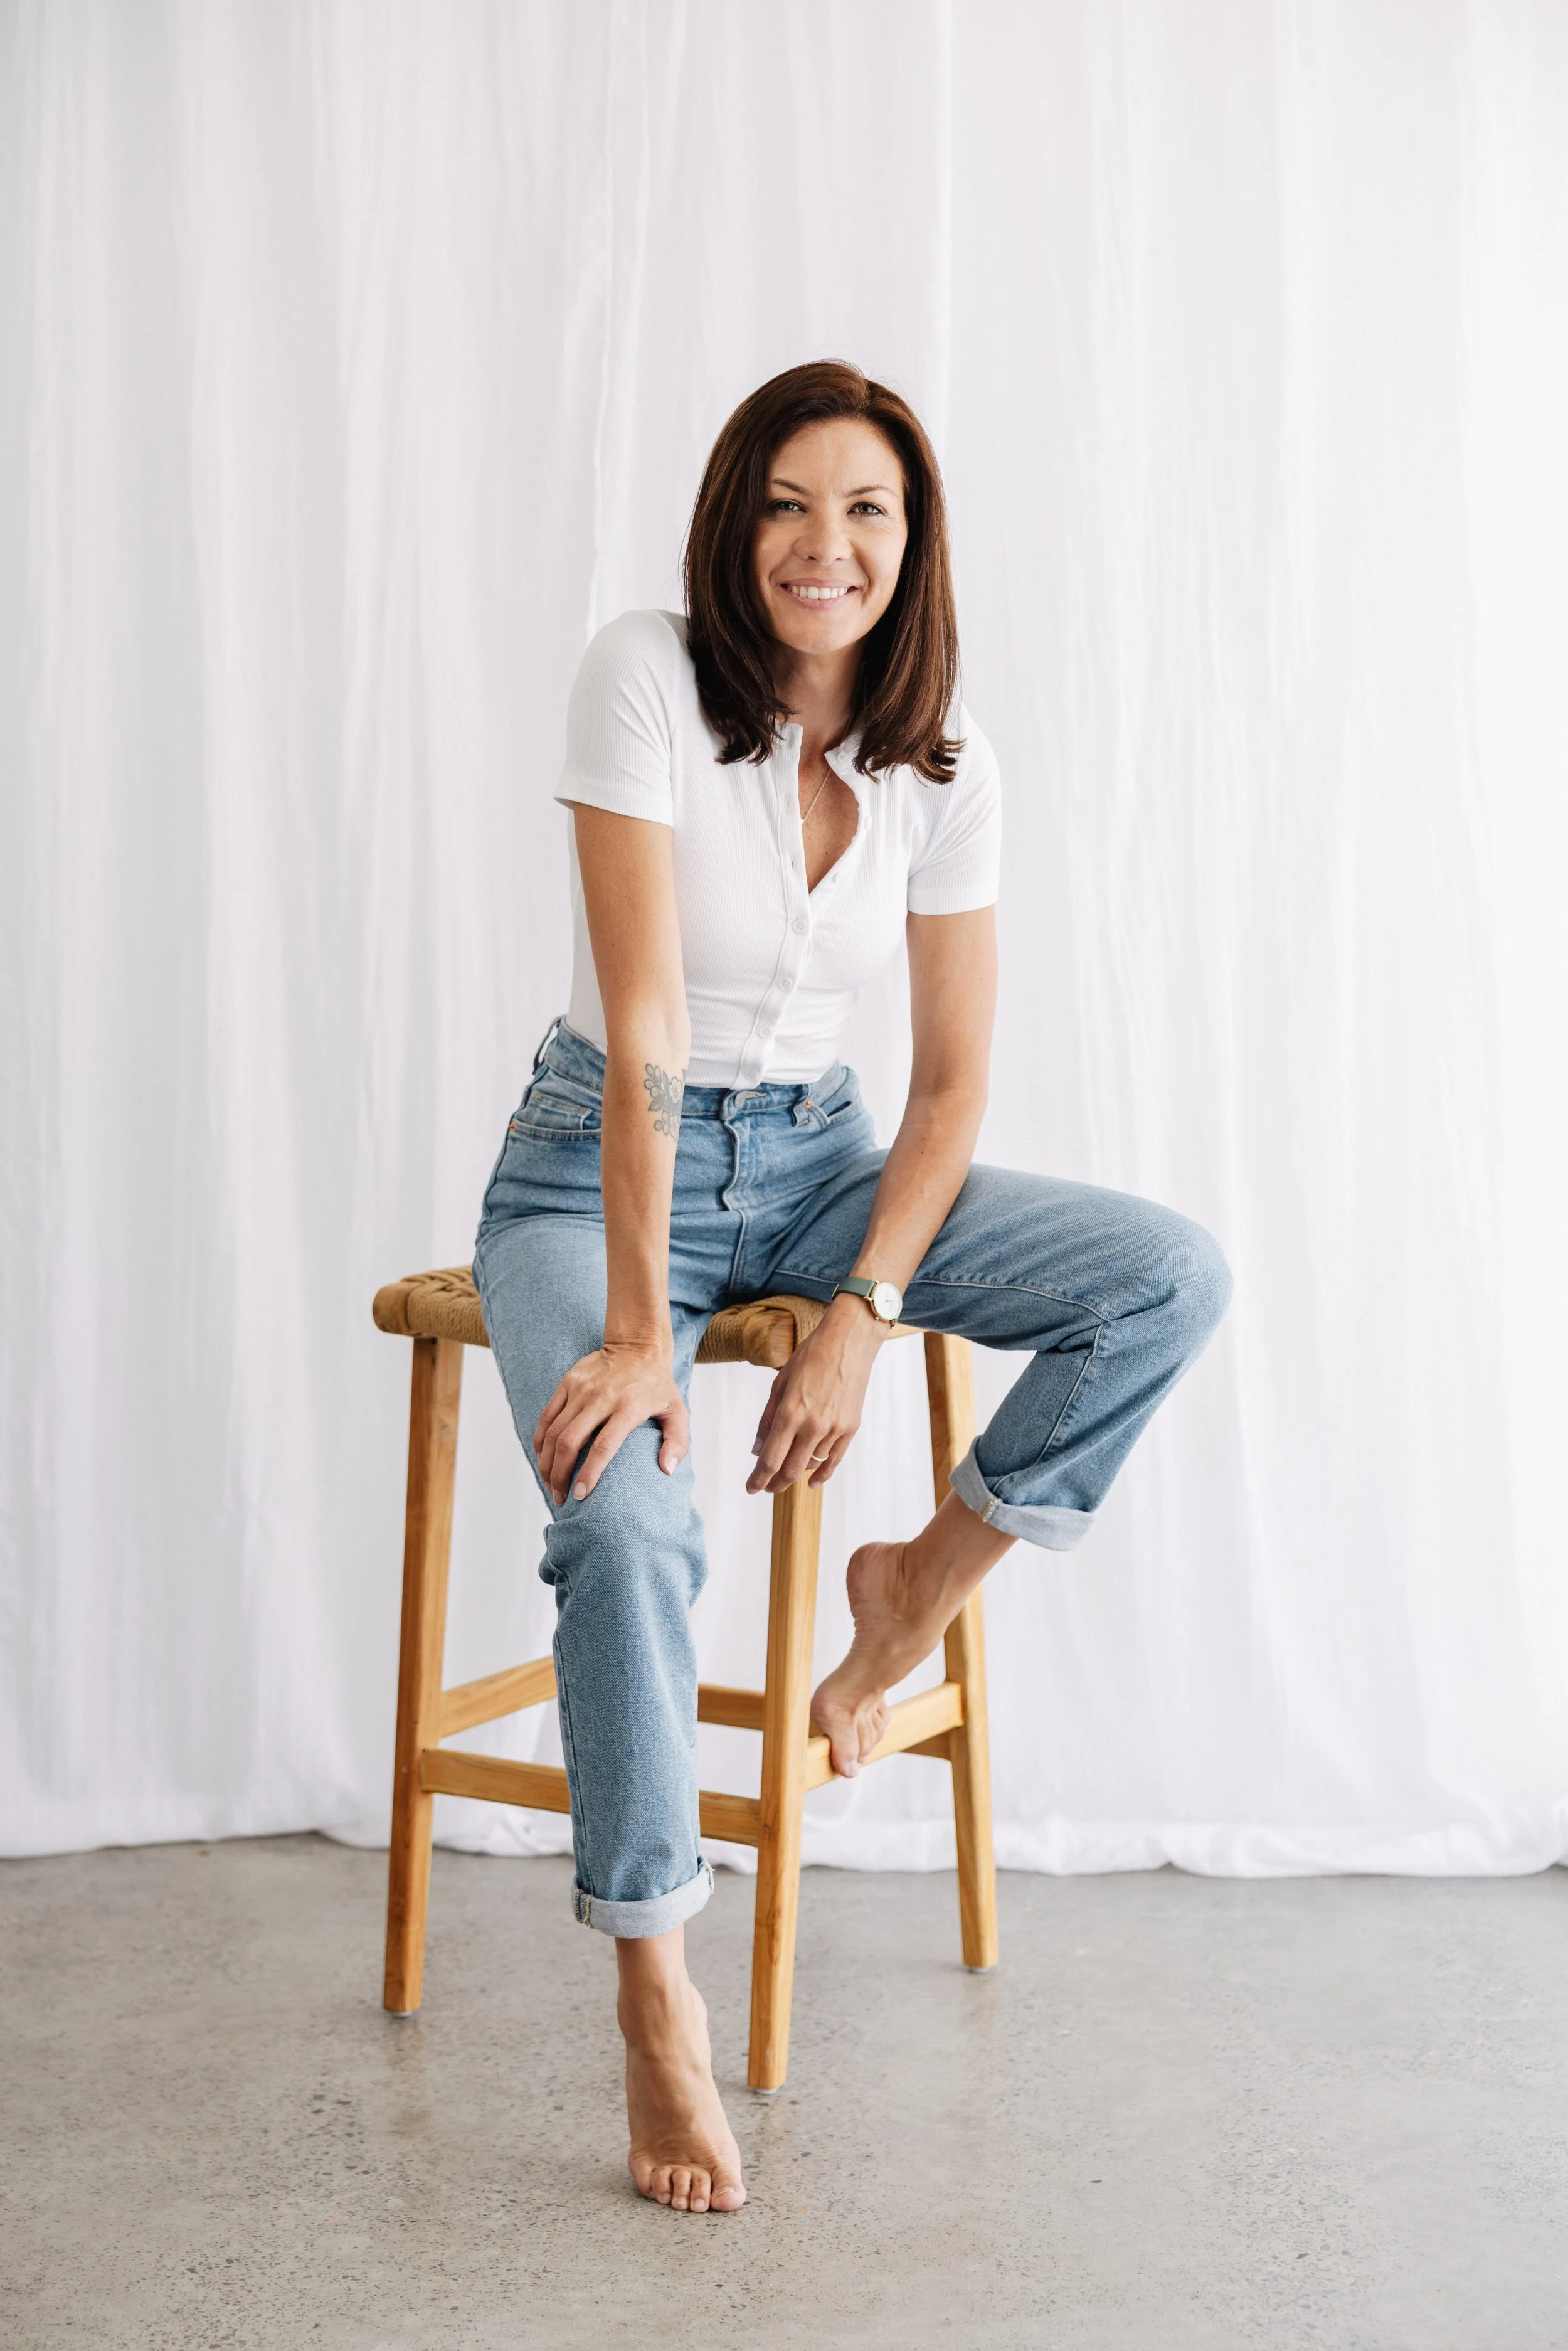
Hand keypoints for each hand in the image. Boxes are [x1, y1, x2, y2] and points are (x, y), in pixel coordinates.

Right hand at [533, 1339, 688, 1504]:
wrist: (638, 1345)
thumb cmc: (658, 1384)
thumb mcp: (678, 1411)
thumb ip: (678, 1442)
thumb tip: (666, 1470)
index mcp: (628, 1408)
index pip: (603, 1446)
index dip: (589, 1473)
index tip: (580, 1495)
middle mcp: (601, 1398)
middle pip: (570, 1442)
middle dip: (560, 1474)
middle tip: (560, 1497)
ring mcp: (581, 1389)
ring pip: (554, 1432)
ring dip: (547, 1462)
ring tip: (549, 1484)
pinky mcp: (568, 1382)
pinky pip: (547, 1416)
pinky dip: (540, 1440)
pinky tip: (542, 1459)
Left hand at [746, 1301, 883, 1494]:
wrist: (848, 1341)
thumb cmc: (811, 1356)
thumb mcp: (780, 1383)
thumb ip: (768, 1419)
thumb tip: (757, 1448)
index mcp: (790, 1413)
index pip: (770, 1459)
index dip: (758, 1478)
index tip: (751, 1487)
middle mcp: (813, 1425)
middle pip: (790, 1470)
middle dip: (774, 1483)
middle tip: (765, 1487)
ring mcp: (835, 1428)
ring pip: (811, 1465)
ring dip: (796, 1473)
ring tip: (786, 1473)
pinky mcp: (850, 1428)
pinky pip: (835, 1460)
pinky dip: (822, 1474)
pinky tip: (812, 1481)